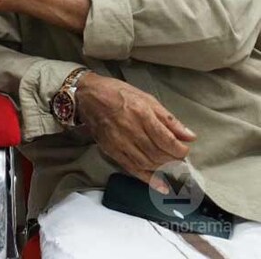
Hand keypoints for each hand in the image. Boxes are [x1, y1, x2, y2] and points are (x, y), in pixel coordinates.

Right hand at [77, 72, 195, 192]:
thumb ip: (169, 120)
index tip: (184, 150)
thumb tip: (190, 136)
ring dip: (163, 169)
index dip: (180, 150)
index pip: (167, 140)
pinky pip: (132, 169)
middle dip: (173, 160)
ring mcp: (120, 142)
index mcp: (142, 115)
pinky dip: (148, 179)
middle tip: (179, 159)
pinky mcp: (112, 151)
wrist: (89, 96)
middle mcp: (131, 131)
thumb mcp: (148, 99)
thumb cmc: (120, 94)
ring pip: (147, 164)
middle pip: (158, 154)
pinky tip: (161, 186)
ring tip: (171, 167)